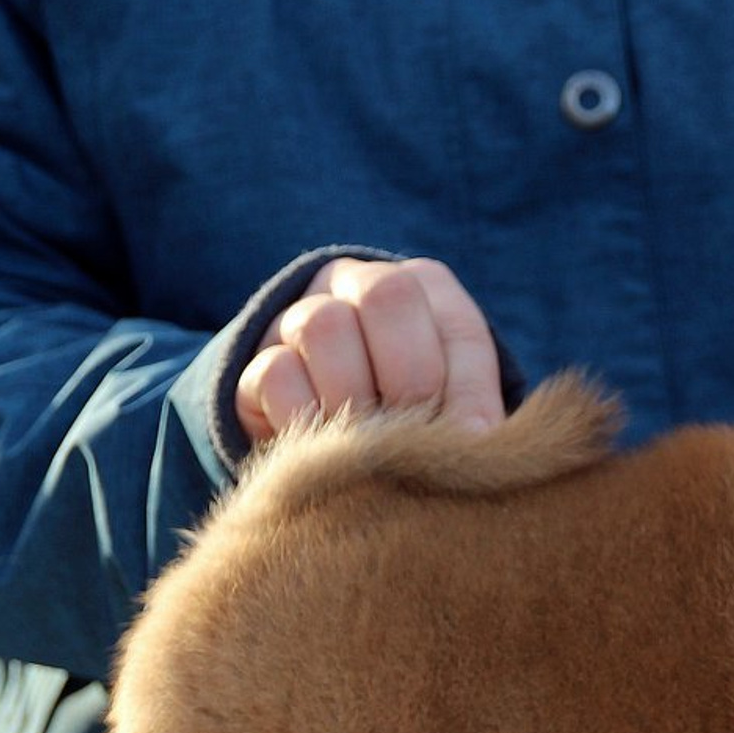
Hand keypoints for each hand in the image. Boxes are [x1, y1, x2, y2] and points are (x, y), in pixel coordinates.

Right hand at [234, 255, 505, 446]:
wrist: (340, 446)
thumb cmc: (422, 422)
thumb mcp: (458, 409)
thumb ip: (473, 410)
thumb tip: (477, 437)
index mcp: (428, 291)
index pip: (458, 324)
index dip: (468, 388)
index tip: (473, 439)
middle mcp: (362, 285)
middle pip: (386, 296)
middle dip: (408, 379)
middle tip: (412, 434)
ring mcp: (301, 317)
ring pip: (323, 325)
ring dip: (353, 398)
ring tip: (368, 444)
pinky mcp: (256, 363)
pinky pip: (277, 373)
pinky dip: (305, 418)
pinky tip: (323, 445)